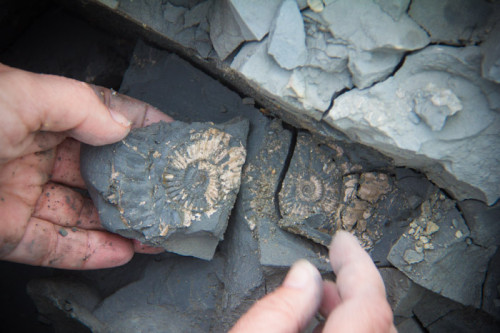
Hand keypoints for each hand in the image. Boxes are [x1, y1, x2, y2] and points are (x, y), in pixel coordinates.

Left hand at [0, 63, 171, 268]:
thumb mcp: (16, 95)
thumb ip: (76, 105)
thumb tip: (120, 125)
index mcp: (37, 113)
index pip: (101, 117)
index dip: (139, 124)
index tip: (172, 133)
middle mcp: (33, 153)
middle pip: (98, 171)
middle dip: (136, 183)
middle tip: (169, 191)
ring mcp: (21, 193)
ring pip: (83, 212)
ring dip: (121, 224)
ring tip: (155, 231)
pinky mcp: (6, 231)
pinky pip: (56, 246)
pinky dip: (89, 252)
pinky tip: (121, 252)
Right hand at [231, 231, 395, 332]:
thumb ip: (279, 306)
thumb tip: (302, 273)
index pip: (368, 301)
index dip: (356, 263)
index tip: (344, 241)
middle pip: (376, 318)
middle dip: (353, 287)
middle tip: (330, 266)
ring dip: (349, 311)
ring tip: (319, 299)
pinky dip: (348, 329)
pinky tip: (320, 327)